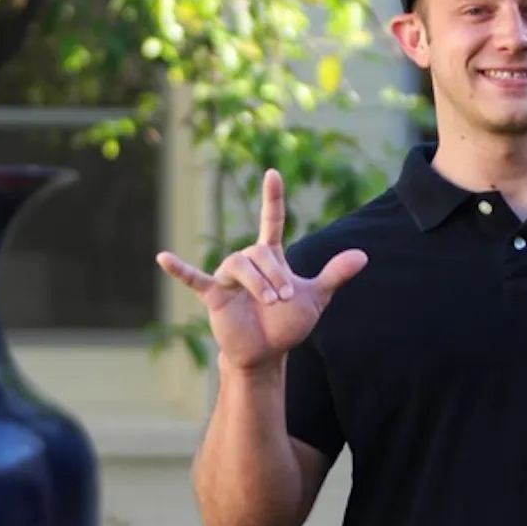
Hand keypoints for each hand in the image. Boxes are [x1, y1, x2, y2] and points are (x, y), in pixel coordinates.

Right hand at [155, 168, 366, 371]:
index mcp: (270, 257)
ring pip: (239, 265)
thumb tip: (364, 255)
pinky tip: (162, 258)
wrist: (267, 352)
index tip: (273, 173)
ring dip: (257, 284)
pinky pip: (194, 278)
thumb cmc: (288, 323)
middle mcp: (247, 261)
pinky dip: (179, 269)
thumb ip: (334, 275)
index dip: (272, 198)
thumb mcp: (315, 298)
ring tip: (269, 304)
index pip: (271, 220)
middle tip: (284, 299)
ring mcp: (228, 277)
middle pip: (259, 252)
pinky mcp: (213, 294)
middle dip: (274, 275)